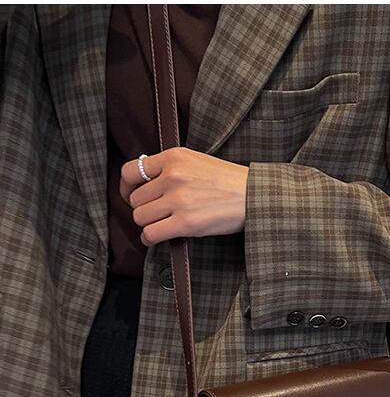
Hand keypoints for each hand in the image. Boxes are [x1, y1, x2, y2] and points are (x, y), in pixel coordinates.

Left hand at [120, 147, 249, 244]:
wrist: (255, 196)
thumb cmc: (230, 182)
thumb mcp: (198, 161)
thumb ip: (172, 167)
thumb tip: (147, 184)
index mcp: (174, 157)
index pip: (131, 171)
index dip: (128, 188)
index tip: (133, 196)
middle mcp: (173, 176)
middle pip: (135, 199)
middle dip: (143, 209)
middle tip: (154, 215)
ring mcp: (178, 200)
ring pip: (140, 217)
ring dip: (147, 224)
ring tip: (159, 226)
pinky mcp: (185, 223)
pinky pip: (151, 234)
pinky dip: (149, 239)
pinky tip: (156, 238)